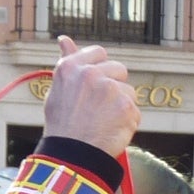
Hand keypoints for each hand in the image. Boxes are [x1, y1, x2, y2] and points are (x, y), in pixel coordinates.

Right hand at [40, 36, 138, 153]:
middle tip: (100, 107)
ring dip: (122, 106)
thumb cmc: (63, 124)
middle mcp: (91, 74)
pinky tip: (112, 131)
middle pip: (119, 69)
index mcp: (71, 67)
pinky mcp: (126, 106)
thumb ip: (67, 62)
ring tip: (103, 122)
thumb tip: (64, 39)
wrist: (72, 155)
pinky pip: (135, 111)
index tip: (98, 83)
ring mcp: (110, 89)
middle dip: (115, 86)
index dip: (102, 68)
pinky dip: (128, 123)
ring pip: (129, 91)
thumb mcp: (58, 89)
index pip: (99, 53)